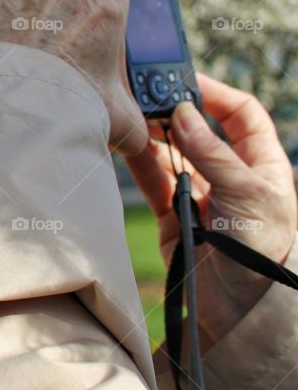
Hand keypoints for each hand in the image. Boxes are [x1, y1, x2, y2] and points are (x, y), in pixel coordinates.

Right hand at [126, 73, 296, 349]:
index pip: (242, 116)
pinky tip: (127, 145)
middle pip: (201, 131)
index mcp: (263, 167)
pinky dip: (140, 162)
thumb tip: (182, 113)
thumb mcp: (246, 193)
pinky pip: (154, 180)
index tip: (185, 79)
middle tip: (149, 96)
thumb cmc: (260, 250)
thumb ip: (211, 153)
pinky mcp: (174, 214)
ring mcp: (201, 195)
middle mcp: (232, 176)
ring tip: (133, 116)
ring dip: (154, 135)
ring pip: (173, 153)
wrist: (235, 309)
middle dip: (177, 112)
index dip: (217, 94)